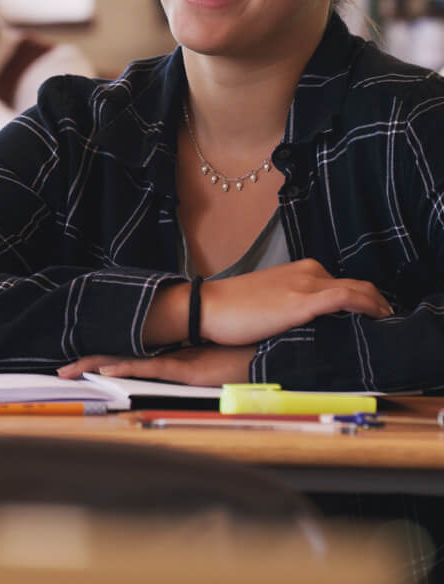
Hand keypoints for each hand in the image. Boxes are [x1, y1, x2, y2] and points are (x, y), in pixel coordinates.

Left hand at [58, 346, 255, 385]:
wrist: (266, 352)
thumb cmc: (238, 360)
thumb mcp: (203, 370)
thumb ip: (184, 370)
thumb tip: (169, 374)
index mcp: (164, 356)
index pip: (123, 357)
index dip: (98, 360)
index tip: (74, 366)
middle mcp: (164, 355)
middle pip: (117, 357)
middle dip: (87, 363)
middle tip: (60, 373)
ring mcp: (174, 360)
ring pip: (126, 361)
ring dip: (96, 366)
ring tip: (70, 371)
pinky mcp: (186, 368)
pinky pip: (151, 368)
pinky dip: (128, 369)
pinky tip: (107, 372)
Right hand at [199, 259, 391, 345]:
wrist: (208, 307)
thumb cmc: (232, 309)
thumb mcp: (269, 300)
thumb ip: (292, 302)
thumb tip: (310, 322)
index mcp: (299, 271)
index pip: (343, 282)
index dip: (365, 299)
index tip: (374, 316)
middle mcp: (307, 273)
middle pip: (357, 284)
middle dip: (377, 302)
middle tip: (386, 321)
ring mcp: (305, 285)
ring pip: (358, 289)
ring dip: (378, 305)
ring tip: (386, 324)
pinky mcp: (302, 302)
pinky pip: (346, 297)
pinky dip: (367, 305)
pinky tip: (377, 318)